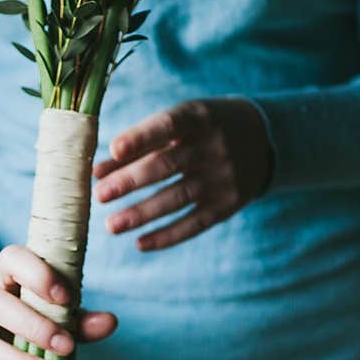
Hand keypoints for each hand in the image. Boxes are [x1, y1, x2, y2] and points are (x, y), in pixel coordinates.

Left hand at [93, 98, 274, 250]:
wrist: (263, 138)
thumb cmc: (202, 129)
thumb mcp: (178, 126)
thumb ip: (139, 146)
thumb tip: (96, 172)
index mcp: (198, 117)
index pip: (167, 126)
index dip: (140, 138)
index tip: (114, 149)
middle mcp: (214, 146)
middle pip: (167, 166)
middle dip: (131, 181)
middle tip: (100, 195)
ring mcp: (224, 176)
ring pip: (177, 198)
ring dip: (142, 214)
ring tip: (111, 225)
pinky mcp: (229, 203)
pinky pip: (195, 223)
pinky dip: (167, 235)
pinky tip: (140, 243)